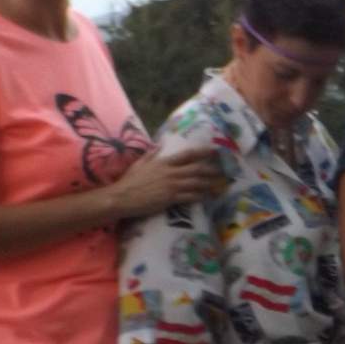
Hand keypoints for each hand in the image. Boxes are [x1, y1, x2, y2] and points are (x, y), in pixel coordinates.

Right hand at [109, 147, 224, 218]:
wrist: (122, 197)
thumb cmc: (130, 181)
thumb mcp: (140, 164)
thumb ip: (151, 155)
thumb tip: (160, 145)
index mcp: (163, 163)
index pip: (187, 155)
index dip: (201, 152)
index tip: (213, 150)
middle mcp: (170, 172)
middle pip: (196, 169)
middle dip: (211, 169)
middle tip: (222, 171)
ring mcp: (172, 185)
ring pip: (196, 182)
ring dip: (209, 184)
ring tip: (218, 185)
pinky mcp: (171, 198)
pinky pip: (190, 196)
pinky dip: (200, 196)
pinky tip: (207, 197)